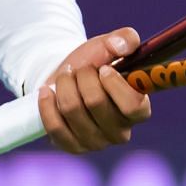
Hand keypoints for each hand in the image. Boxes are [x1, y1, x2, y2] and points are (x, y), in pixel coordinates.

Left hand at [34, 27, 151, 154]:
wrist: (67, 78)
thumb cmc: (94, 64)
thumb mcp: (109, 45)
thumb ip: (124, 39)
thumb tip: (123, 45)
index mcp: (138, 110)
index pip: (134, 106)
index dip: (115, 85)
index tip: (104, 69)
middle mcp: (121, 132)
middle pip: (96, 103)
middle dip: (83, 76)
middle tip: (80, 69)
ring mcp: (97, 143)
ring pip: (72, 110)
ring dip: (64, 85)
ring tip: (65, 76)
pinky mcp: (73, 147)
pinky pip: (55, 127)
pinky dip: (47, 104)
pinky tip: (47, 91)